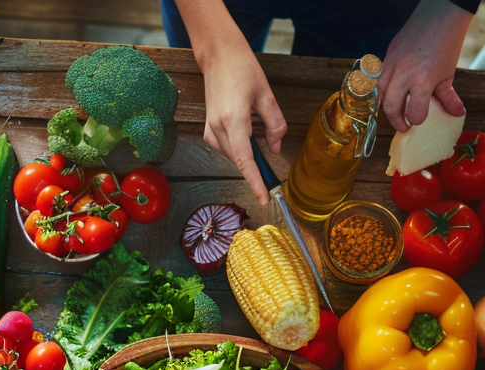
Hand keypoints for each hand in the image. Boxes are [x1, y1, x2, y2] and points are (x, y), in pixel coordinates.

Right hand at [199, 41, 286, 205]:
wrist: (218, 56)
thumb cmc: (242, 69)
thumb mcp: (266, 95)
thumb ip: (274, 124)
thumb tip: (275, 149)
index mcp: (233, 118)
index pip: (244, 159)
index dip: (255, 181)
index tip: (264, 198)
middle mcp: (218, 127)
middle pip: (240, 160)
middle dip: (257, 168)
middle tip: (273, 174)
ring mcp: (210, 128)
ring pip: (233, 156)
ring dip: (248, 154)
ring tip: (258, 133)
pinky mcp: (209, 129)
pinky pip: (226, 149)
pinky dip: (239, 148)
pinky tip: (245, 134)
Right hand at [378, 0, 471, 132]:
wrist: (440, 16)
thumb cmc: (446, 43)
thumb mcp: (448, 73)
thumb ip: (449, 97)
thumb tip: (457, 114)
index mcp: (423, 80)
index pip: (414, 112)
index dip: (417, 120)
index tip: (419, 121)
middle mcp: (404, 74)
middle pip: (391, 107)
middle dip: (397, 121)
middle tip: (404, 126)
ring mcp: (393, 63)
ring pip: (380, 93)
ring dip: (386, 105)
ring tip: (395, 111)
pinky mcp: (388, 55)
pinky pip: (379, 78)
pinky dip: (383, 89)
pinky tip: (391, 93)